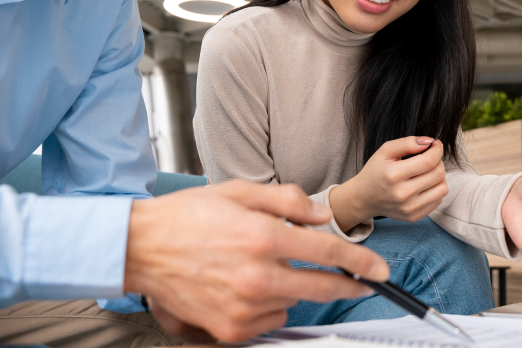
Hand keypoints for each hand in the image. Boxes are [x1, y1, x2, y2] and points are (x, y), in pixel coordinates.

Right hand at [123, 180, 388, 341]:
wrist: (140, 248)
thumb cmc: (186, 217)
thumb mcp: (239, 192)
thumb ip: (287, 201)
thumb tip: (320, 217)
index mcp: (263, 237)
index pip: (328, 253)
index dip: (360, 262)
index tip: (380, 269)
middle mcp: (256, 276)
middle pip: (321, 287)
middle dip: (348, 285)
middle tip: (363, 281)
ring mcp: (243, 307)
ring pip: (293, 304)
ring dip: (293, 289)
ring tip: (263, 269)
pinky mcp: (229, 329)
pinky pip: (269, 322)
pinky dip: (269, 308)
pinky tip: (249, 288)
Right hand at [329, 137, 447, 231]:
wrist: (364, 198)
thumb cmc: (375, 172)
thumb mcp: (385, 151)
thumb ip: (407, 143)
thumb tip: (429, 142)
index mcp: (393, 175)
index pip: (428, 161)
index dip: (437, 150)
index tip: (435, 145)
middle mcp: (402, 194)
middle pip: (438, 174)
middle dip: (438, 161)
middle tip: (429, 157)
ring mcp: (409, 208)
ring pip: (442, 189)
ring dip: (440, 177)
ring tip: (428, 172)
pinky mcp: (414, 217)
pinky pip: (438, 201)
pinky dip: (435, 190)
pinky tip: (424, 185)